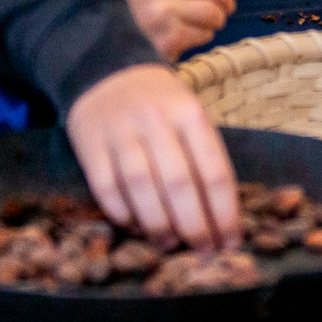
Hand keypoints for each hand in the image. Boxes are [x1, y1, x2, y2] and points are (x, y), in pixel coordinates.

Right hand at [66, 64, 241, 249]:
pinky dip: (122, 214)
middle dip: (194, 226)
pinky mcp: (90, 145)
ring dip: (158, 225)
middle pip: (178, 184)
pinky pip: (106, 188)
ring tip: (169, 244)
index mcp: (190, 113)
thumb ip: (204, 158)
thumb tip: (220, 218)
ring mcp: (120, 131)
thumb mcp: (190, 115)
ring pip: (141, 187)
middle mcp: (155, 120)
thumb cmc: (160, 105)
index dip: (224, 213)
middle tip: (202, 250)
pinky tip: (135, 227)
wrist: (106, 71)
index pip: (214, 171)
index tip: (231, 241)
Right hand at [88, 0, 242, 60]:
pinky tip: (191, 34)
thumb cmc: (123, 6)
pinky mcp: (167, 37)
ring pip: (212, 10)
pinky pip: (204, 33)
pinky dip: (204, 35)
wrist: (92, 39)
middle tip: (224, 5)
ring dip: (215, 18)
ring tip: (205, 21)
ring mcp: (159, 11)